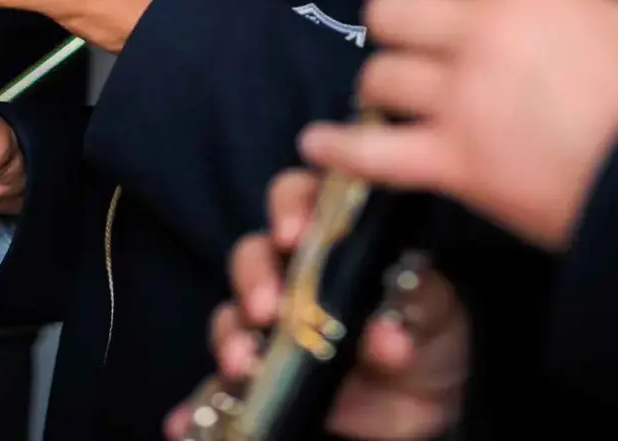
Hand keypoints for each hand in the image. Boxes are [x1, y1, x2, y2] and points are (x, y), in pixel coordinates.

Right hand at [166, 171, 468, 440]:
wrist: (434, 399)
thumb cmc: (428, 330)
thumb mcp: (432, 315)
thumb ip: (412, 316)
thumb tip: (388, 338)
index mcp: (335, 237)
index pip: (301, 198)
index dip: (290, 206)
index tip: (294, 233)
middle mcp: (293, 275)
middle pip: (252, 254)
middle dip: (254, 276)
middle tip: (267, 307)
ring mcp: (272, 328)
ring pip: (232, 314)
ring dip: (229, 334)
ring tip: (241, 362)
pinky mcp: (263, 377)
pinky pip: (220, 388)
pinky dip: (197, 404)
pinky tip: (183, 423)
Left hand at [298, 0, 617, 251]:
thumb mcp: (615, 18)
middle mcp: (481, 31)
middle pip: (392, 8)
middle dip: (397, 24)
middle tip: (413, 40)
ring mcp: (461, 97)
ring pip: (378, 74)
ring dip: (382, 85)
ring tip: (391, 97)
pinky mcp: (453, 161)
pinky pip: (373, 150)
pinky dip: (340, 148)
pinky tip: (319, 144)